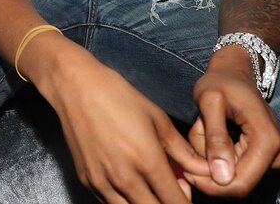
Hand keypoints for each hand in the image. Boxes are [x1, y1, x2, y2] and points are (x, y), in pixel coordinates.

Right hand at [37, 44, 207, 202]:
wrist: (75, 87)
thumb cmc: (118, 96)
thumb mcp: (157, 118)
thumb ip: (182, 150)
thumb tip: (204, 170)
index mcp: (147, 161)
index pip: (175, 203)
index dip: (186, 203)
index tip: (186, 193)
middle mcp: (124, 178)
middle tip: (171, 190)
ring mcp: (102, 182)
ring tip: (150, 188)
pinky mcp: (87, 181)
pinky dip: (124, 201)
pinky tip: (130, 184)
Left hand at [184, 46, 279, 196]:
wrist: (234, 73)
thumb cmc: (220, 82)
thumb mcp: (210, 101)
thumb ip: (215, 137)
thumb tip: (222, 177)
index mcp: (267, 140)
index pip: (241, 183)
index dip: (211, 184)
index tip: (187, 170)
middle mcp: (279, 153)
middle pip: (238, 185)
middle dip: (210, 168)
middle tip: (196, 137)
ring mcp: (275, 158)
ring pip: (234, 178)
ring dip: (212, 161)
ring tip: (205, 131)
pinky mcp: (266, 160)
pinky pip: (237, 172)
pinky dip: (218, 158)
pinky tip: (212, 137)